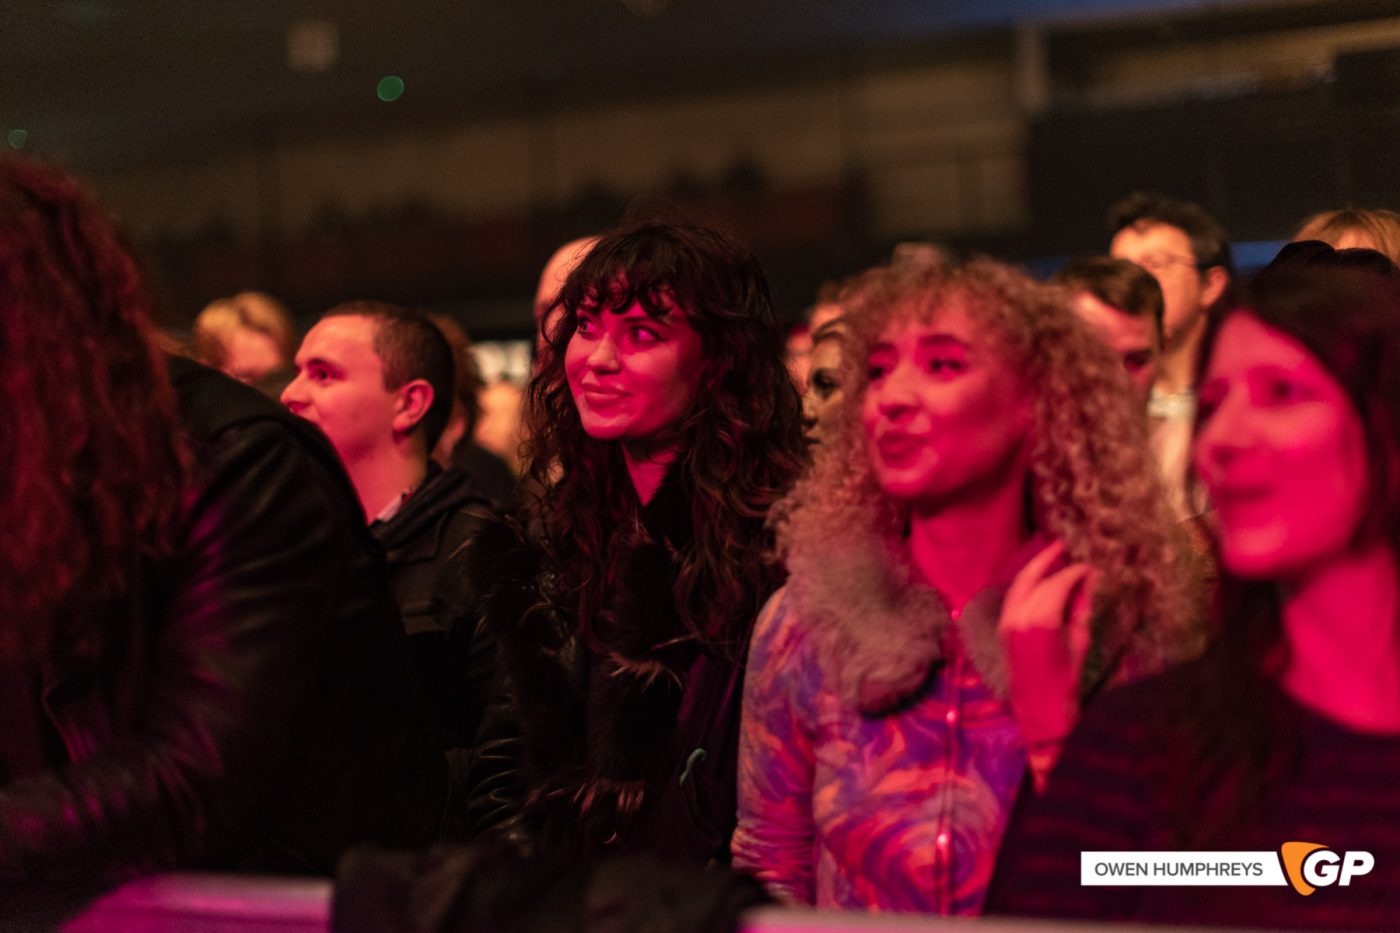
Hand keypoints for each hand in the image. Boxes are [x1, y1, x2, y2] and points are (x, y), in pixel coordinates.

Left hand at [998, 540, 1095, 784]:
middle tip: (1065, 546)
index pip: (1056, 584)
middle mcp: (1018, 616)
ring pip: (1019, 585)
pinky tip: (1042, 580)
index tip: (1090, 566)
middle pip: (1033, 578)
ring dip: (1036, 569)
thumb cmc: (1065, 683)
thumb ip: (1081, 612)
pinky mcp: (1003, 628)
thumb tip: (1089, 584)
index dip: (1074, 572)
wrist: (1038, 712)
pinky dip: (1028, 585)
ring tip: (1054, 556)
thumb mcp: (1080, 645)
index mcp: (1040, 621)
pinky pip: (1015, 597)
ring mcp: (1007, 621)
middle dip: (1049, 560)